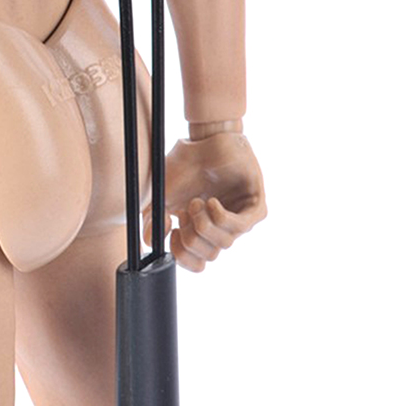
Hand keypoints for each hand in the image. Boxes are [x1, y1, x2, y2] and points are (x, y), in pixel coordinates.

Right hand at [143, 132, 265, 271]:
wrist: (204, 142)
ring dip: (203, 222)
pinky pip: (239, 227)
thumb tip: (150, 241)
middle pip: (208, 256)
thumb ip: (152, 221)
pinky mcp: (256, 208)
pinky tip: (212, 201)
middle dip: (191, 236)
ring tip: (197, 200)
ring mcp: (240, 220)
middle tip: (186, 211)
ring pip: (223, 243)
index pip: (196, 263)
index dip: (182, 255)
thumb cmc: (184, 166)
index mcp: (201, 232)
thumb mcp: (161, 196)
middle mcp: (221, 230)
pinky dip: (220, 217)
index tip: (172, 232)